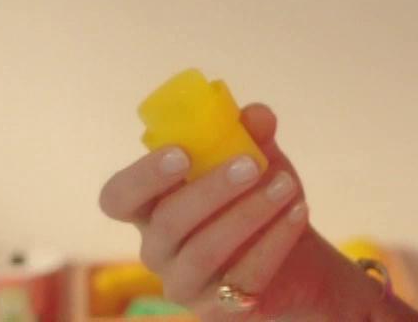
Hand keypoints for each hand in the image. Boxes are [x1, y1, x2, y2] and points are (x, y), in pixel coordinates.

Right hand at [97, 104, 334, 317]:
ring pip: (203, 252)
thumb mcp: (259, 159)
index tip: (181, 154)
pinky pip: (241, 279)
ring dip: (249, 213)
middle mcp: (157, 248)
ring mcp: (183, 284)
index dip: (142, 177)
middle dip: (212, 189)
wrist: (297, 256)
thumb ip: (253, 134)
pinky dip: (274, 242)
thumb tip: (256, 115)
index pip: (118, 197)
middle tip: (253, 164)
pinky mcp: (216, 310)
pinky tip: (299, 212)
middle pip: (167, 222)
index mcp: (152, 205)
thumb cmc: (258, 197)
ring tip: (288, 186)